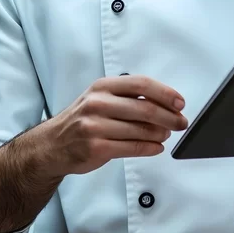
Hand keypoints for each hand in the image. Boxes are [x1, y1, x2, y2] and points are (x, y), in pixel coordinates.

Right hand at [45, 75, 187, 175]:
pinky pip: (132, 148)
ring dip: (160, 134)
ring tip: (167, 135)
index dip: (165, 93)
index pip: (141, 84)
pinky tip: (157, 147)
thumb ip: (127, 98)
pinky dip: (149, 148)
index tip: (180, 103)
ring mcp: (95, 126)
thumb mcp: (100, 98)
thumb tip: (165, 104)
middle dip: (169, 117)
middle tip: (181, 123)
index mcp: (102, 87)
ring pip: (140, 130)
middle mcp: (98, 104)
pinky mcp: (96, 148)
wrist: (52, 145)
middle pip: (144, 108)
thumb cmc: (82, 120)